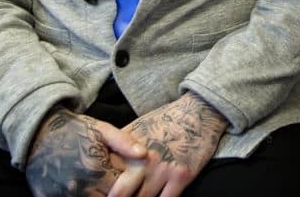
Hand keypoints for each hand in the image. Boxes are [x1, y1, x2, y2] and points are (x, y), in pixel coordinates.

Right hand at [25, 106, 147, 196]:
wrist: (37, 132)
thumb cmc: (74, 129)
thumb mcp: (101, 129)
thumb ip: (124, 142)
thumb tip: (145, 154)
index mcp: (96, 169)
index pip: (124, 188)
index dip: (131, 184)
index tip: (133, 177)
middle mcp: (80, 186)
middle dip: (117, 191)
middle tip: (117, 180)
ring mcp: (64, 195)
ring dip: (100, 194)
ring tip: (102, 181)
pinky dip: (82, 195)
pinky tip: (88, 186)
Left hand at [109, 91, 228, 196]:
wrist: (199, 111)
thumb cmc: (167, 119)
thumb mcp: (139, 127)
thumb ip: (120, 147)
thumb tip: (103, 163)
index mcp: (127, 148)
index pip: (105, 176)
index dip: (100, 189)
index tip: (100, 192)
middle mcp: (142, 160)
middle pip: (120, 194)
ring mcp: (162, 169)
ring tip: (139, 196)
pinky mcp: (181, 176)